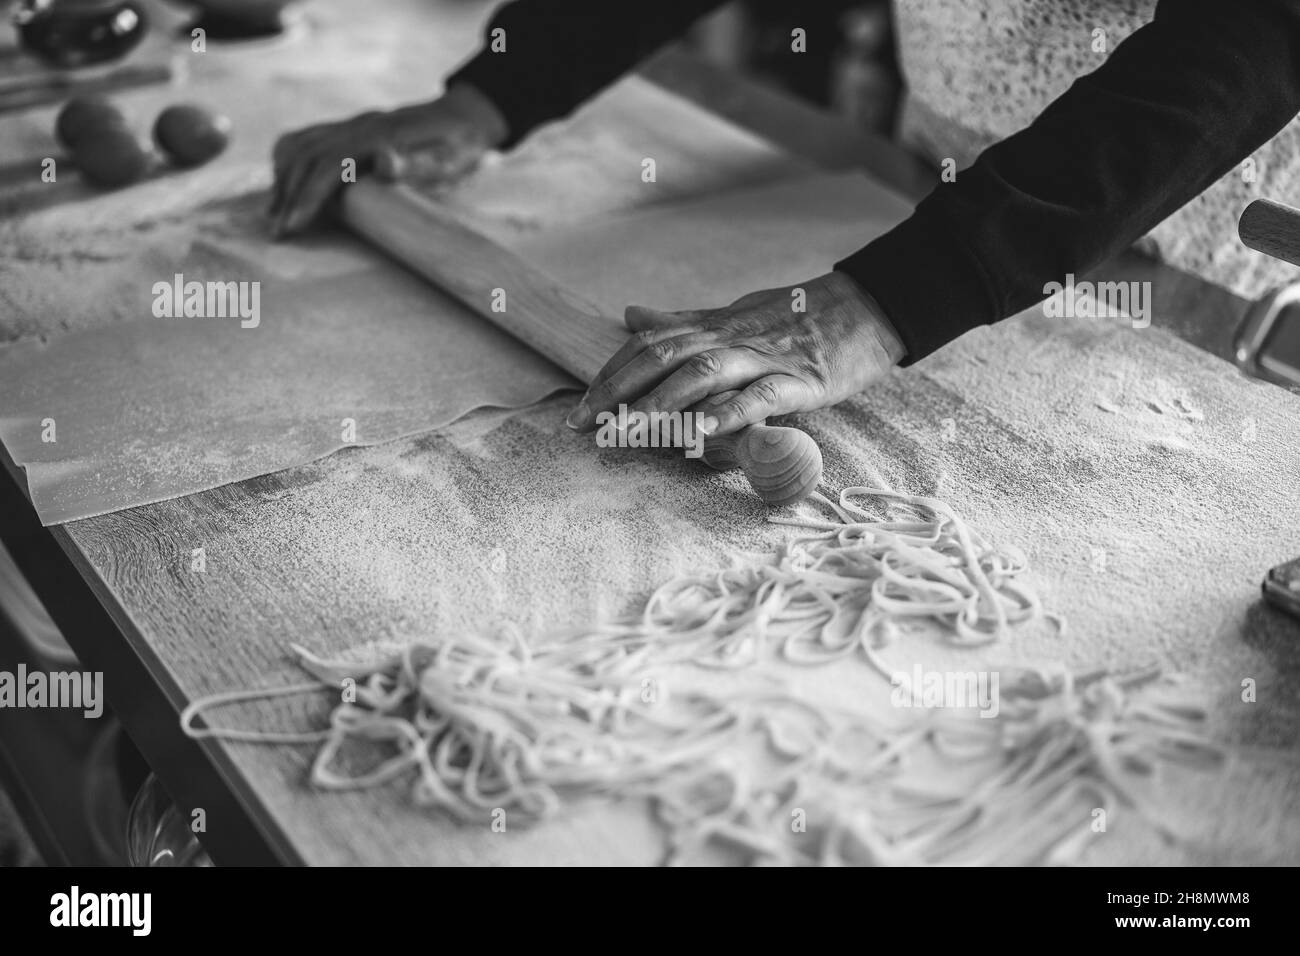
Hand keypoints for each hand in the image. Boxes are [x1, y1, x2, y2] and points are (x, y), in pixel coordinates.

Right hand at [268, 83, 508, 236]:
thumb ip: (418, 163)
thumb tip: (385, 162)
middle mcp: (360, 125)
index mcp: (381, 134)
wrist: (465, 118)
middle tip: (278, 233)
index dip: (307, 196)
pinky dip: (288, 160)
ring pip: (302, 146)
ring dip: (283, 180)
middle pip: (307, 156)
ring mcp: (353, 123)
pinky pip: (308, 138)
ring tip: (274, 216)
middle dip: (287, 196)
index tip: (293, 226)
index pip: (329, 164)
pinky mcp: (350, 127)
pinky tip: (283, 183)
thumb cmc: (459, 148)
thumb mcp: (449, 160)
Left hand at [566, 271, 906, 435]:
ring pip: (700, 376)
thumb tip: (630, 314)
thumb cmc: (797, 317)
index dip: (610, 375)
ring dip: (658, 406)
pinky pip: (757, 397)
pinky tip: (698, 436)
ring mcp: (763, 358)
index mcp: (712, 326)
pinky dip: (725, 415)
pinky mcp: (799, 380)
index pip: (648, 346)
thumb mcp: (732, 314)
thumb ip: (681, 321)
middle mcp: (729, 338)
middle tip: (582, 426)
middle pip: (662, 359)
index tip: (579, 408)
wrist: (867, 307)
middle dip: (617, 392)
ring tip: (625, 434)